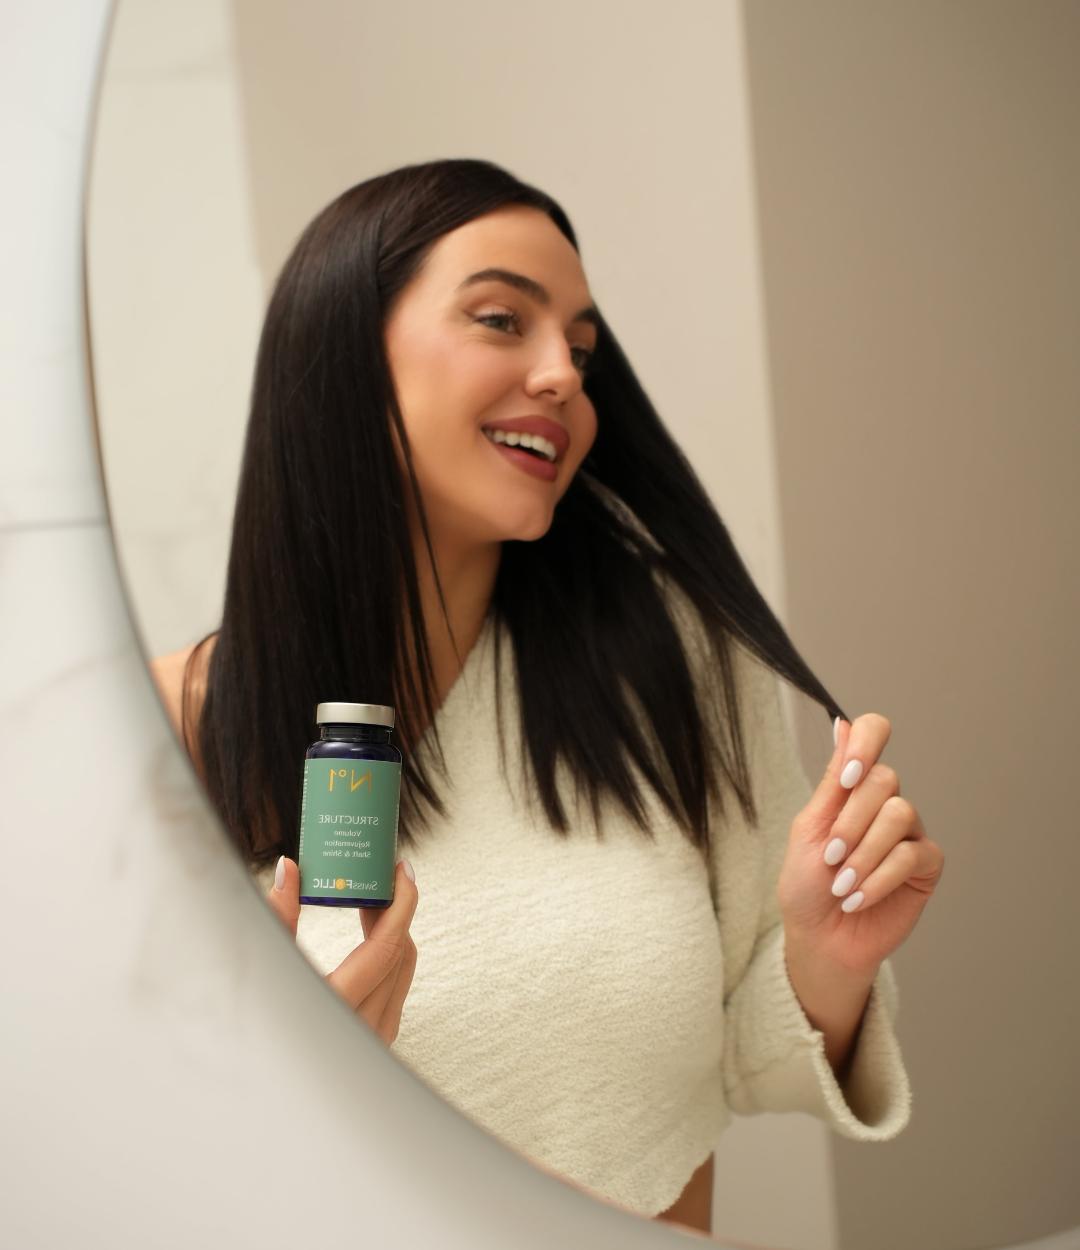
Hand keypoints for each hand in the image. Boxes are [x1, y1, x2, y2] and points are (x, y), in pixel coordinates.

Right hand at [266, 857, 418, 1045]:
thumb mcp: (263, 967)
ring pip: (401, 972)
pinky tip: (369, 936)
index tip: (402, 870)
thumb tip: (289, 869)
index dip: (402, 903)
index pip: (388, 946)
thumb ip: (277, 916)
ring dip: (392, 932)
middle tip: (380, 877)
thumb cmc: (251, 1035)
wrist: (264, 1089)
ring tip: (370, 901)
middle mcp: (366, 1029)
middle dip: (395, 910)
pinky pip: (395, 989)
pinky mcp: (376, 1042)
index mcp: (338, 1008)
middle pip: (400, 954)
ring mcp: (376, 1039)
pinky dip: (387, 956)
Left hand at [777, 714, 943, 980]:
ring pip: (901, 814)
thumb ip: (833, 780)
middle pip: (885, 780)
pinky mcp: (926, 866)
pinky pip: (912, 855)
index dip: (867, 743)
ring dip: (864, 854)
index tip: (848, 778)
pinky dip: (879, 878)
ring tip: (842, 884)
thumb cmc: (807, 883)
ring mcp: (908, 833)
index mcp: (853, 786)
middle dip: (851, 822)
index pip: (874, 733)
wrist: (819, 937)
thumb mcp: (811, 828)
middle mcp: (885, 802)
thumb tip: (842, 724)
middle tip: (832, 857)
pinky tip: (859, 898)